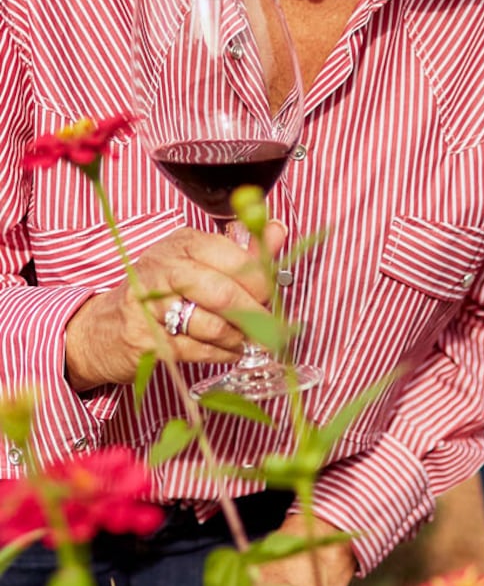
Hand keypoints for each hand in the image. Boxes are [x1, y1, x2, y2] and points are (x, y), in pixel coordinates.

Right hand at [64, 221, 286, 392]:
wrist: (102, 329)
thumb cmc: (159, 292)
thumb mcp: (196, 262)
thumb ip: (241, 250)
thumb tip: (278, 231)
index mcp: (181, 243)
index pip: (233, 257)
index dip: (260, 281)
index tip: (270, 295)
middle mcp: (162, 269)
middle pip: (223, 293)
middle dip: (255, 314)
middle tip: (271, 327)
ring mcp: (149, 306)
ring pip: (213, 325)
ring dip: (239, 338)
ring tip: (246, 339)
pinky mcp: (146, 341)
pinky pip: (199, 350)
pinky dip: (222, 354)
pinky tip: (229, 351)